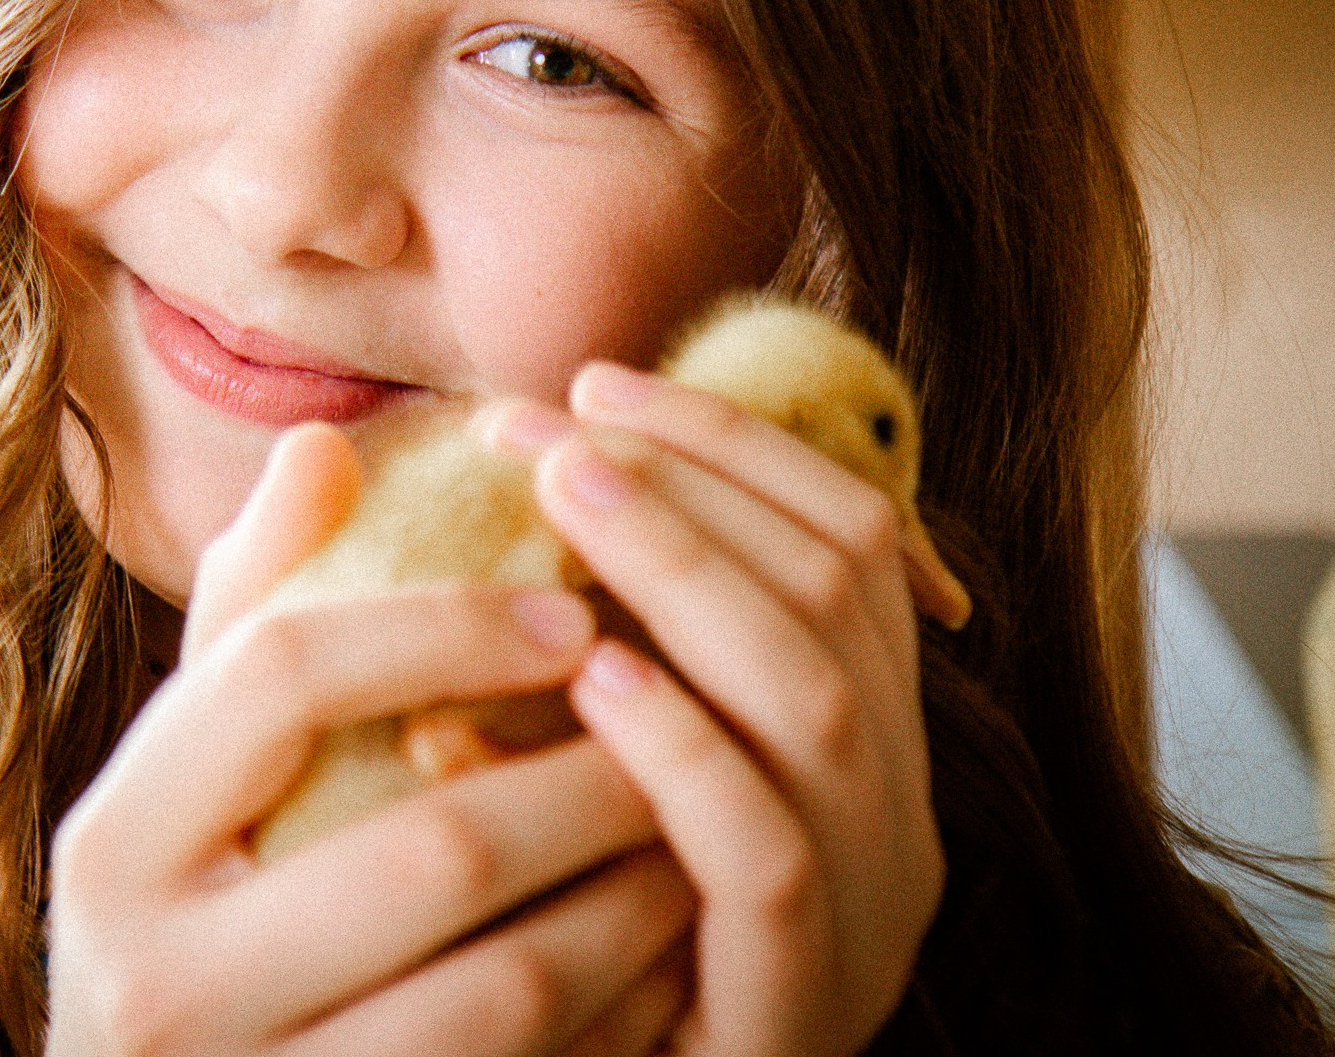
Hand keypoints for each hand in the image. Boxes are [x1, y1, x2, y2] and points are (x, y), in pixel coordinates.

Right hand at [47, 422, 695, 1056]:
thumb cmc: (183, 917)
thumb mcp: (185, 773)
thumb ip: (247, 615)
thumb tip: (325, 445)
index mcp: (114, 844)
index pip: (280, 676)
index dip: (442, 627)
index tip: (567, 610)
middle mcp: (157, 982)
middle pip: (430, 848)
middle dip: (587, 778)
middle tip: (682, 718)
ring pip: (506, 993)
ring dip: (631, 903)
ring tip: (692, 831)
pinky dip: (620, 1020)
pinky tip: (662, 958)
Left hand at [507, 363, 944, 1056]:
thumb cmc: (570, 933)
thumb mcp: (591, 764)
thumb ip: (579, 641)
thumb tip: (490, 477)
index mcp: (861, 739)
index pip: (843, 538)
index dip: (726, 445)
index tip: (592, 384)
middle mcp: (888, 807)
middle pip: (834, 587)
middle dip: (685, 481)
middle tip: (544, 427)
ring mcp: (862, 902)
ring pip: (815, 696)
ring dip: (683, 572)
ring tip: (565, 495)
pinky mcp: (794, 997)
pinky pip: (765, 849)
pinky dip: (681, 746)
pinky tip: (591, 678)